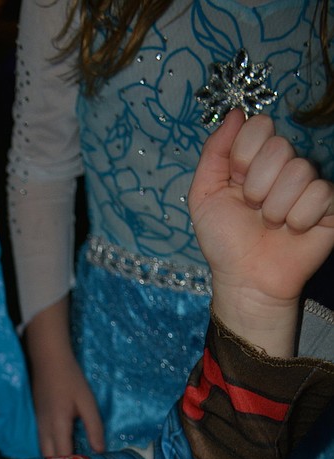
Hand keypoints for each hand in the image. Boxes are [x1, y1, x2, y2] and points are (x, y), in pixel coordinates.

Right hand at [26, 300, 104, 454]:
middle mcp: (45, 430)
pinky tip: (63, 456)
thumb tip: (100, 451)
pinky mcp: (38, 422)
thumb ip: (94, 427)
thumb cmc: (70, 379)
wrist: (48, 360)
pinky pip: (43, 445)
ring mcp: (39, 426)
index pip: (64, 458)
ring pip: (44, 455)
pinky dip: (52, 455)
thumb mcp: (87, 402)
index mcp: (58, 426)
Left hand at [189, 110, 333, 352]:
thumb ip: (214, 152)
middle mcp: (284, 166)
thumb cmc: (225, 241)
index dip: (243, 156)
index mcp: (255, 158)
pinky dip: (299, 218)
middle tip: (253, 209)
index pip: (259, 126)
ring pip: (299, 171)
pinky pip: (320, 193)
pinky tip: (293, 230)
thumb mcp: (204, 196)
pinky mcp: (329, 205)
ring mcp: (308, 184)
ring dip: (276, 207)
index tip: (236, 182)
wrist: (244, 279)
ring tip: (271, 224)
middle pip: (279, 147)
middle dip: (257, 186)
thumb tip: (235, 113)